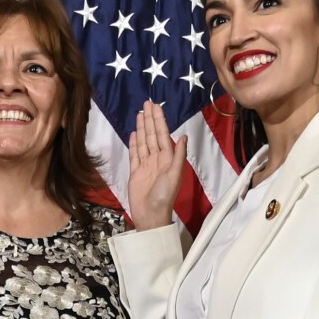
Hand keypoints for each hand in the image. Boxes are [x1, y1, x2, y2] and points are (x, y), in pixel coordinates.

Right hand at [128, 100, 186, 229]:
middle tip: (146, 104)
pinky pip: (134, 154)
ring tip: (140, 114)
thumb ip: (178, 155)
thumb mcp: (175, 175)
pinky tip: (134, 133)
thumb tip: (184, 136)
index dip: (159, 120)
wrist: (150, 214)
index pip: (162, 134)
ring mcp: (145, 164)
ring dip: (142, 128)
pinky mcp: (135, 171)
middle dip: (150, 119)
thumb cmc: (164, 196)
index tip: (155, 107)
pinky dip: (134, 143)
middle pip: (152, 135)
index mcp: (167, 158)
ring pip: (144, 142)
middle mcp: (156, 158)